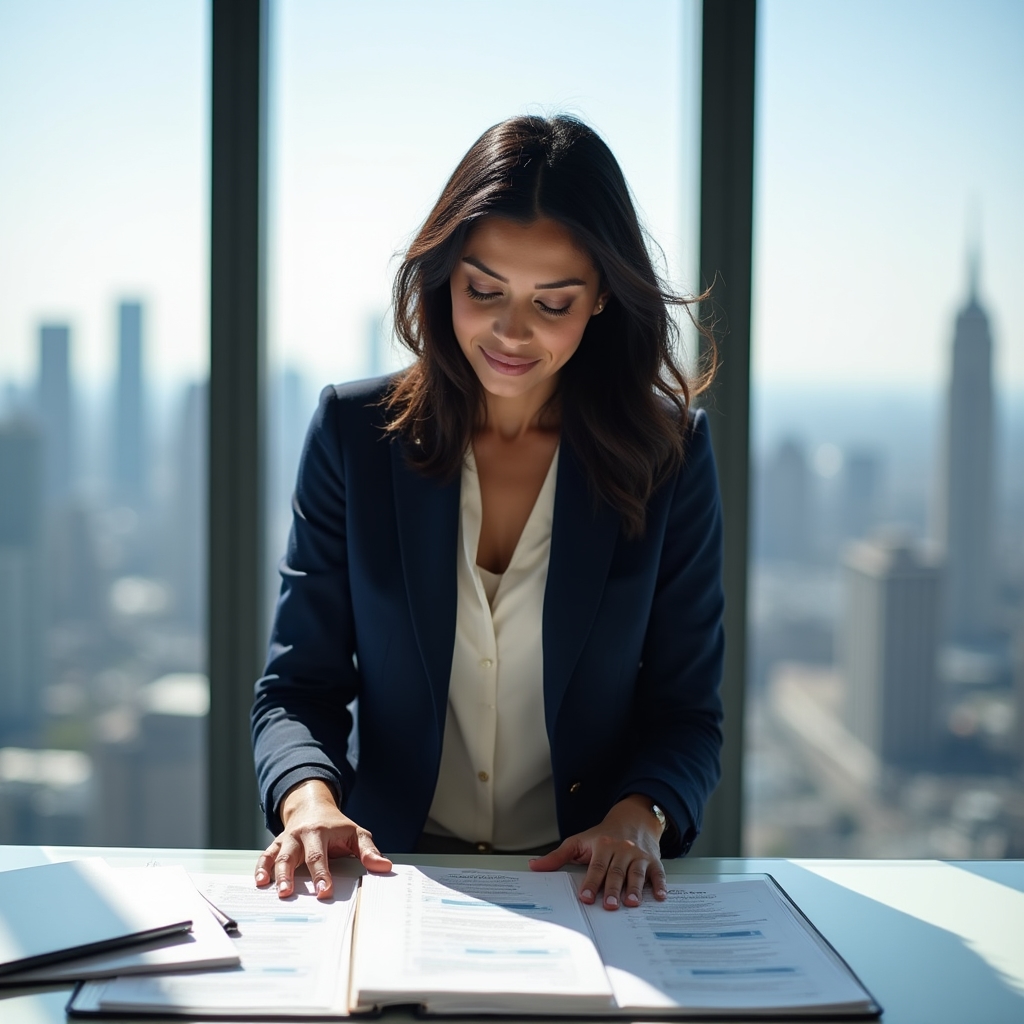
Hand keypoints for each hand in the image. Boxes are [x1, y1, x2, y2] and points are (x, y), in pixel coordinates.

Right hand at [255, 779, 392, 898]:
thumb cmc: (336, 826)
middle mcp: (301, 835)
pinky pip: (266, 855)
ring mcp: (287, 840)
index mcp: (321, 832)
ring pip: (278, 856)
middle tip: (289, 894)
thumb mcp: (356, 833)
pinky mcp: (277, 845)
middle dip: (291, 876)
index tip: (324, 891)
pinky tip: (260, 881)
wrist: (312, 807)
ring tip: (274, 891)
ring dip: (275, 874)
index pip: (320, 856)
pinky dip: (261, 867)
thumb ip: (368, 851)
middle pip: (294, 856)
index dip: (322, 875)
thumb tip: (384, 867)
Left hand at [528, 794, 666, 909]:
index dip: (591, 882)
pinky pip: (658, 874)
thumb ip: (557, 856)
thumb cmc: (603, 834)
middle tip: (610, 905)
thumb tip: (533, 867)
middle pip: (616, 872)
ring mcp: (638, 856)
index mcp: (602, 846)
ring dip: (635, 889)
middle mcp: (621, 850)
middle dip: (613, 889)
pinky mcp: (654, 861)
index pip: (596, 866)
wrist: (633, 818)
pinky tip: (660, 896)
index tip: (585, 897)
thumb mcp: (579, 841)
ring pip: (636, 873)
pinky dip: (660, 885)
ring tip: (632, 903)